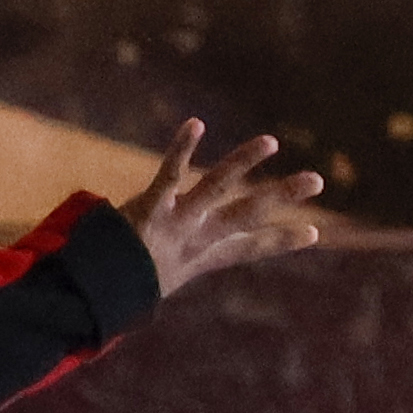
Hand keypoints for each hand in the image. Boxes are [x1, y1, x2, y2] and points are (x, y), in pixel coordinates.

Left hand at [117, 123, 322, 292]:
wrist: (94, 288)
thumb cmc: (131, 277)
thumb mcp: (167, 273)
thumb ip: (188, 256)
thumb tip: (204, 252)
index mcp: (204, 256)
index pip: (252, 248)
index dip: (282, 241)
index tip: (314, 232)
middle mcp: (197, 238)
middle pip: (247, 213)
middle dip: (283, 195)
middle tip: (317, 180)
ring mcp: (176, 222)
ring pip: (217, 187)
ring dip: (244, 162)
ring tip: (270, 142)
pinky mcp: (152, 207)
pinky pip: (170, 174)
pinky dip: (183, 149)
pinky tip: (196, 124)